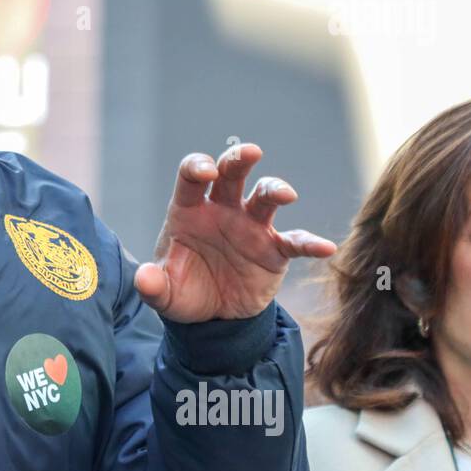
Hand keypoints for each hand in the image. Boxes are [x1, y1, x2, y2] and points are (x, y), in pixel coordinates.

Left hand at [134, 143, 336, 322]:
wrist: (213, 318)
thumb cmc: (184, 292)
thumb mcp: (164, 294)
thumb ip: (153, 285)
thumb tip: (144, 278)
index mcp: (189, 211)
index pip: (191, 177)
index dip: (198, 167)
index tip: (205, 172)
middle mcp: (222, 210)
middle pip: (231, 173)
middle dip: (239, 158)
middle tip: (250, 152)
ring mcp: (250, 227)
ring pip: (264, 197)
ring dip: (275, 189)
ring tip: (285, 194)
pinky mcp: (274, 250)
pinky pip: (295, 242)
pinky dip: (310, 243)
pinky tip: (325, 248)